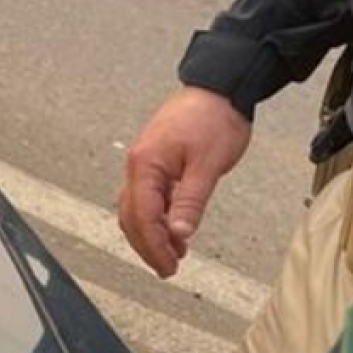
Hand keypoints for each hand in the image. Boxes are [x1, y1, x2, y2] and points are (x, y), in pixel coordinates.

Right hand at [116, 86, 252, 278]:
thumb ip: (191, 201)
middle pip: (131, 217)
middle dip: (147, 246)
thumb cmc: (215, 117)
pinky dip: (156, 217)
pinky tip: (173, 227)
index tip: (170, 265)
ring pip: (136, 209)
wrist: (221, 85)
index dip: (155, 246)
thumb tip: (179, 233)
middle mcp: (137, 165)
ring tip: (172, 252)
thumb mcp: (208, 164)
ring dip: (150, 234)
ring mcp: (143, 163)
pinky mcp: (154, 161)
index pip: (143, 217)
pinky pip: (146, 197)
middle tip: (168, 267)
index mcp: (145, 165)